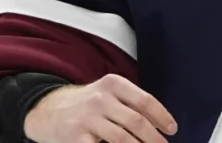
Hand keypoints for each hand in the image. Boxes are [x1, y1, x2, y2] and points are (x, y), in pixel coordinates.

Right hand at [23, 74, 176, 142]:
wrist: (49, 109)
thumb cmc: (89, 104)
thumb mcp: (109, 93)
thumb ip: (132, 103)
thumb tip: (161, 123)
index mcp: (113, 84)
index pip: (145, 101)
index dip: (162, 117)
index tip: (172, 129)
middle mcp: (100, 99)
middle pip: (136, 122)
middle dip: (154, 138)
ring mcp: (87, 119)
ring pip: (123, 139)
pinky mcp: (75, 138)